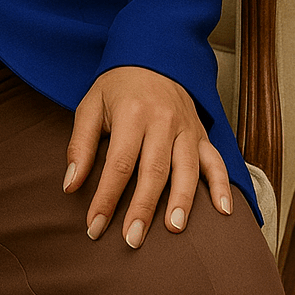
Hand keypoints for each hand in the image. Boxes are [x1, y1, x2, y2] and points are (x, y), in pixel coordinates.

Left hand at [63, 65, 232, 247]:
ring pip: (186, 169)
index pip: (119, 165)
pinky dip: (221, 185)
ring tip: (172, 229)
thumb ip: (81, 146)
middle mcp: (163, 121)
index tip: (94, 226)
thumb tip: (70, 186)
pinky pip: (215, 160)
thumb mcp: (90, 106)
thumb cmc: (117, 86)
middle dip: (142, 209)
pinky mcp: (202, 133)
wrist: (152, 54)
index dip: (106, 198)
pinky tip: (224, 210)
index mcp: (132, 113)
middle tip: (131, 240)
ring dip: (181, 202)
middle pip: (153, 171)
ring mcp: (186, 127)